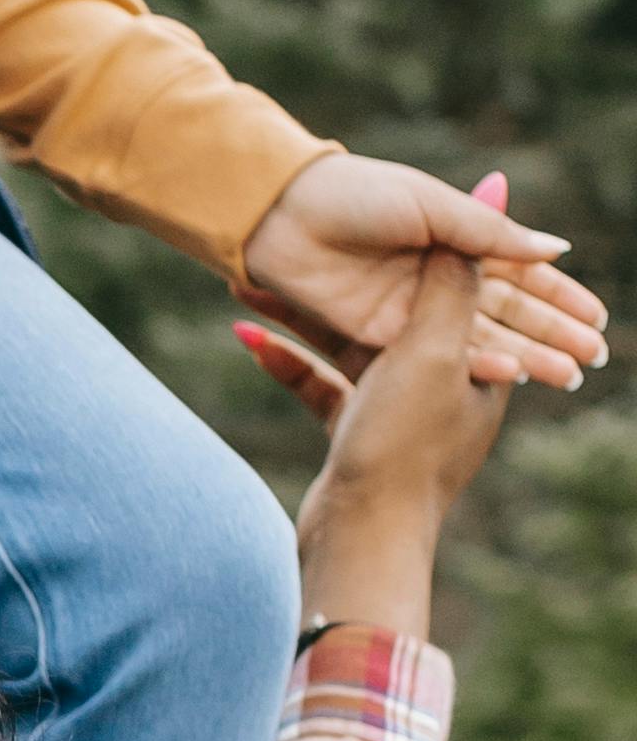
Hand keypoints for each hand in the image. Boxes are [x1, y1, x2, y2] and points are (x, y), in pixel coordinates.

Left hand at [239, 148, 605, 393]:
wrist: (278, 215)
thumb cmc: (355, 197)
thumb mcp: (432, 209)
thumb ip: (489, 235)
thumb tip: (556, 249)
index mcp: (451, 240)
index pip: (517, 274)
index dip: (557, 296)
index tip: (596, 320)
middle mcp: (433, 279)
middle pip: (504, 313)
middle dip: (550, 334)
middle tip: (591, 359)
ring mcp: (406, 310)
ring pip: (477, 339)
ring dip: (523, 356)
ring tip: (565, 376)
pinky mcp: (374, 337)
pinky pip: (435, 355)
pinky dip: (472, 364)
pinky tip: (511, 374)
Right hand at [241, 210, 512, 650]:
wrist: (359, 541)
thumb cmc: (401, 447)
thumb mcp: (431, 349)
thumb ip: (452, 276)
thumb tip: (494, 198)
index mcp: (477, 365)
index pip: (454, 286)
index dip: (414, 245)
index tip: (370, 209)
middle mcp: (443, 388)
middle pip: (392, 310)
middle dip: (342, 275)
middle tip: (295, 240)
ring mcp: (397, 415)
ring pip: (347, 344)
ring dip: (299, 315)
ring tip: (247, 283)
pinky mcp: (354, 438)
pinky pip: (320, 384)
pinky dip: (287, 362)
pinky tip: (247, 339)